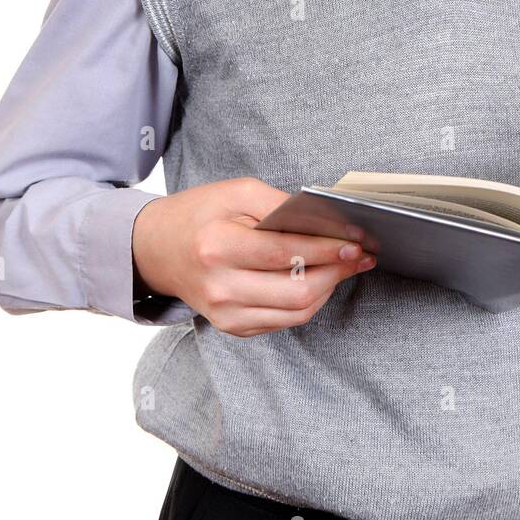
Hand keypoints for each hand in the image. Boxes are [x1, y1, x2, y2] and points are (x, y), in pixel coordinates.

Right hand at [131, 177, 376, 334]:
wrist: (158, 249)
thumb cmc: (200, 214)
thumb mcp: (238, 192)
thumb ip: (282, 205)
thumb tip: (328, 220)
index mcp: (218, 247)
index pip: (286, 253)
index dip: (329, 247)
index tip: (358, 239)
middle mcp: (220, 287)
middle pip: (297, 290)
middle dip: (338, 272)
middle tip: (361, 255)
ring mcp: (226, 314)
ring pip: (297, 311)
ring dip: (330, 288)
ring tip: (346, 266)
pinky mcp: (233, 327)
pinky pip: (285, 321)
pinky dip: (309, 301)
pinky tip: (320, 279)